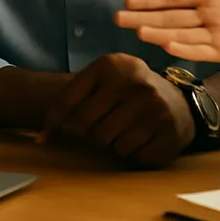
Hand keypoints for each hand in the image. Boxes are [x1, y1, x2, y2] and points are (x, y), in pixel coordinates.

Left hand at [42, 53, 194, 166]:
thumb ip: (69, 102)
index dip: (55, 123)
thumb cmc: (126, 94)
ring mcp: (155, 106)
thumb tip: (42, 139)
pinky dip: (132, 153)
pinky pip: (133, 156)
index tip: (49, 135)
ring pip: (109, 144)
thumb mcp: (100, 83)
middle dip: (86, 135)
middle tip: (97, 129)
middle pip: (86, 127)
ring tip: (122, 130)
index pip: (68, 102)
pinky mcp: (169, 131)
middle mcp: (135, 81)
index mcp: (112, 65)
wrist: (177, 101)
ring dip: (111, 145)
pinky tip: (140, 138)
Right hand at [115, 0, 219, 65]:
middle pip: (170, 17)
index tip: (129, 0)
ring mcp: (214, 35)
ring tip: (138, 31)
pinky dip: (185, 49)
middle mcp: (206, 17)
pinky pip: (201, 50)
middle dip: (144, 17)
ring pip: (181, 33)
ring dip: (160, 33)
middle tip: (118, 19)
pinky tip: (167, 45)